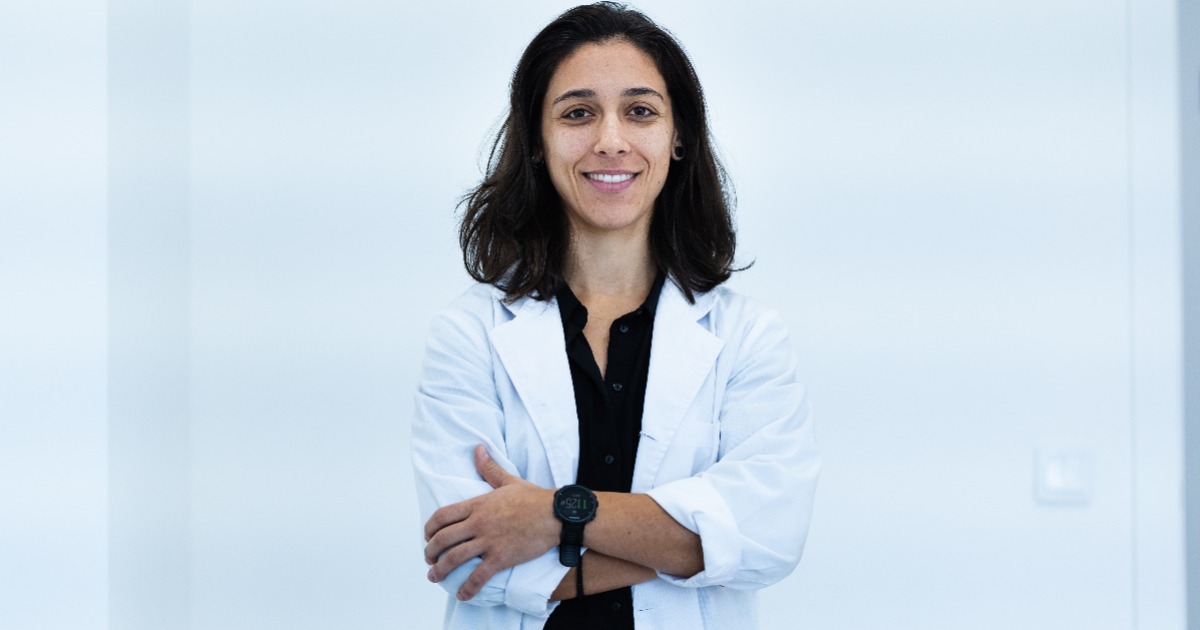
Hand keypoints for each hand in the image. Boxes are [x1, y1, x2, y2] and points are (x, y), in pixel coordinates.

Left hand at [423, 445, 558, 600]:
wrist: (556, 515)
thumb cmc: (534, 498)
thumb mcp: (508, 481)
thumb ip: (489, 468)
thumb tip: (477, 449)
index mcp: (478, 505)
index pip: (442, 516)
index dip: (429, 528)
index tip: (427, 536)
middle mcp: (479, 523)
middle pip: (443, 538)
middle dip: (430, 551)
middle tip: (428, 558)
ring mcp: (489, 541)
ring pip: (454, 558)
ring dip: (440, 569)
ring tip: (434, 576)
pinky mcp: (501, 558)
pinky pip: (478, 576)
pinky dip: (467, 587)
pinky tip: (462, 594)